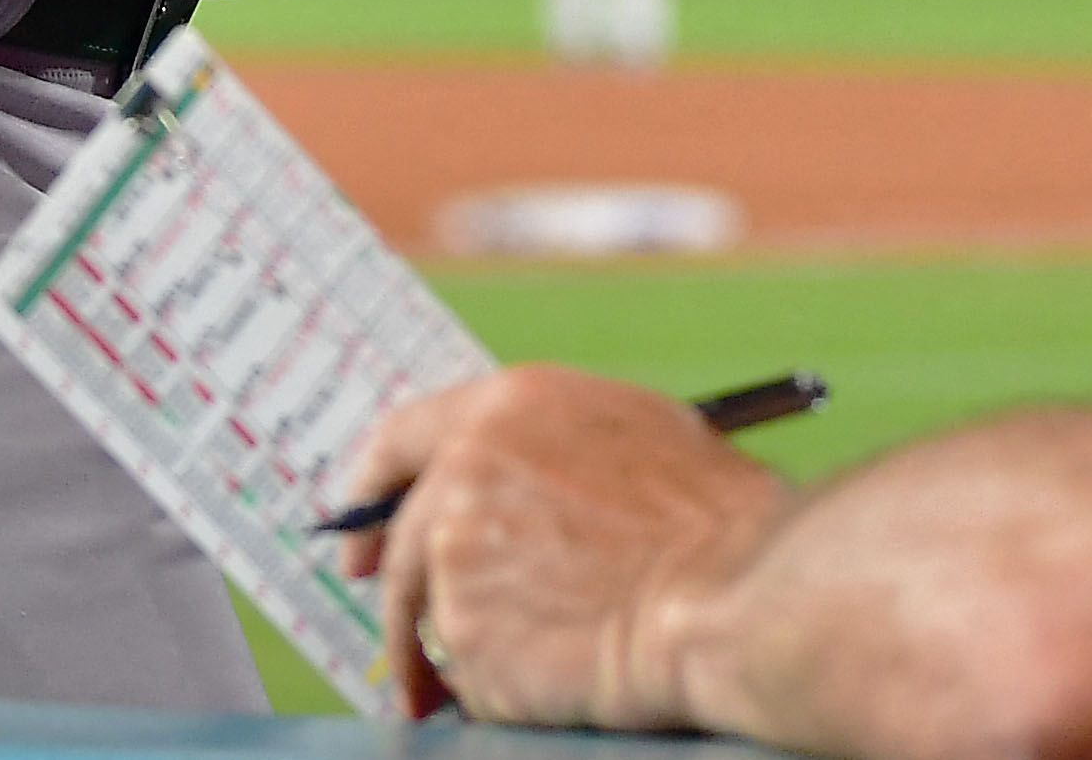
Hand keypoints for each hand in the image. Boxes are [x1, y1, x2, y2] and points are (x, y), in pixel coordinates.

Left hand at [336, 364, 790, 725]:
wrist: (731, 593)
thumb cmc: (713, 521)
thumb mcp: (633, 436)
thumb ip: (550, 450)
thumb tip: (519, 483)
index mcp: (507, 407)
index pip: (401, 439)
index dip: (373, 487)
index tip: (361, 528)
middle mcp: (465, 468)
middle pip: (397, 539)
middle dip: (387, 585)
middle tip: (395, 627)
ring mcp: (456, 551)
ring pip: (429, 610)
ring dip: (444, 649)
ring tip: (498, 676)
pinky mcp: (465, 631)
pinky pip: (466, 667)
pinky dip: (494, 683)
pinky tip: (547, 682)